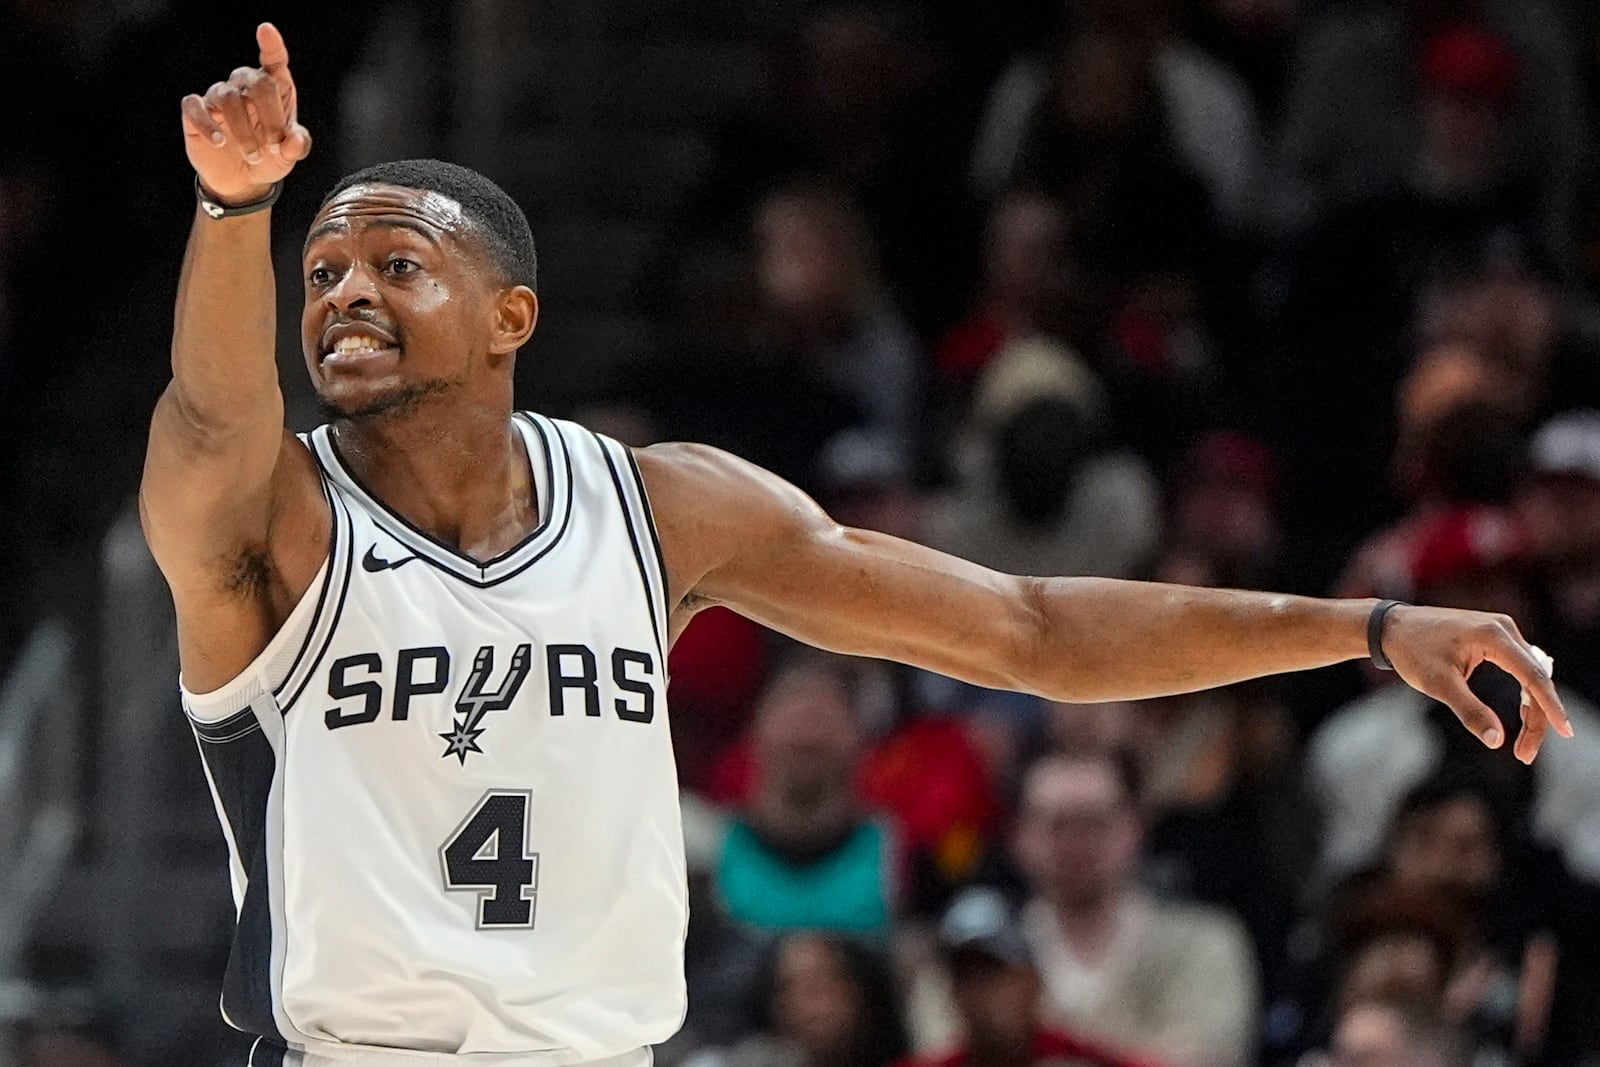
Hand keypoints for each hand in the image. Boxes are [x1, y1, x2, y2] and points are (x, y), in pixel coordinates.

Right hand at [181, 23, 311, 204]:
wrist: (243, 181)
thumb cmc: (269, 158)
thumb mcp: (288, 156)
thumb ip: (296, 146)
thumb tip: (295, 139)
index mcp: (273, 90)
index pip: (273, 60)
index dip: (271, 45)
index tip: (266, 31)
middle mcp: (244, 87)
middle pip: (253, 80)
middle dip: (269, 114)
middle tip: (273, 144)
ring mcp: (219, 97)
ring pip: (227, 97)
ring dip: (243, 129)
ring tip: (253, 155)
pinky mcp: (197, 112)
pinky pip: (196, 107)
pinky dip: (208, 124)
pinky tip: (220, 142)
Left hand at [1383, 605, 1572, 763]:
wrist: (1391, 627)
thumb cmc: (1412, 652)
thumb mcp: (1438, 684)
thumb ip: (1469, 711)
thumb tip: (1496, 740)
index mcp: (1493, 635)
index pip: (1533, 676)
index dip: (1550, 706)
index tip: (1565, 731)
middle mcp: (1504, 628)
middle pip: (1535, 678)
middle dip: (1536, 718)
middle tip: (1525, 755)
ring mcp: (1501, 630)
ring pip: (1530, 675)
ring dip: (1532, 709)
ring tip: (1523, 745)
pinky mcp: (1495, 637)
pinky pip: (1520, 668)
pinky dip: (1524, 694)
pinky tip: (1524, 716)